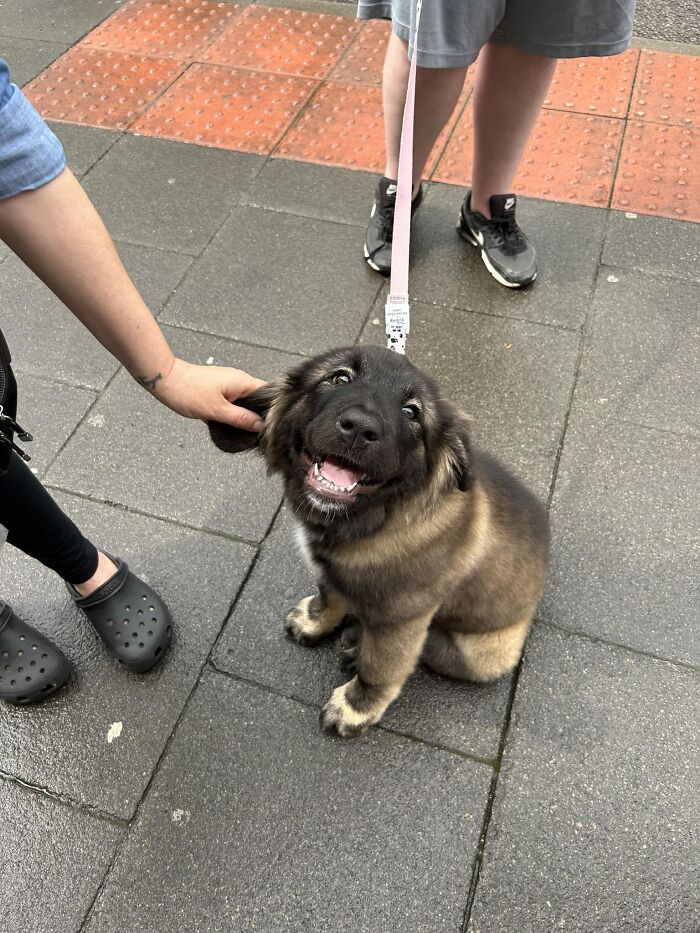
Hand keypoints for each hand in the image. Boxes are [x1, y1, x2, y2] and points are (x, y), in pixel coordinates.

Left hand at [151, 357, 266, 431]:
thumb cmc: (188, 391)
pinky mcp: (219, 390)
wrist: (165, 381)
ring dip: (243, 415)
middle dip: (257, 416)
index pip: (268, 394)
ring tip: (243, 431)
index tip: (271, 426)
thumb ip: (240, 419)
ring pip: (244, 402)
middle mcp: (238, 380)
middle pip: (257, 399)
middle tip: (257, 433)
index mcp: (242, 381)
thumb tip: (259, 426)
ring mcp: (228, 384)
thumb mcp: (217, 410)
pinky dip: (232, 413)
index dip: (272, 410)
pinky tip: (229, 424)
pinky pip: (233, 402)